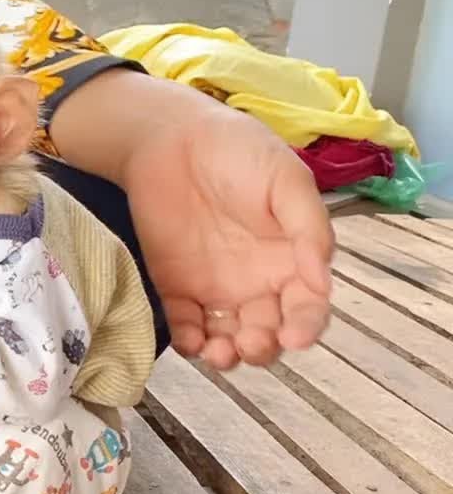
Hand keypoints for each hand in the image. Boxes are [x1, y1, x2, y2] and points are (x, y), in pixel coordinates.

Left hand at [124, 108, 332, 368]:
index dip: (306, 326)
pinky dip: (189, 341)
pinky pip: (185, 326)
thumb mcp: (286, 180)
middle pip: (269, 332)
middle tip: (252, 344)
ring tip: (221, 354)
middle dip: (264, 348)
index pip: (307, 306)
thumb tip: (322, 280)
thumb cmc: (238, 151)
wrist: (172, 138)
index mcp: (292, 259)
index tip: (297, 337)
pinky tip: (191, 342)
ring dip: (228, 355)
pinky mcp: (176, 288)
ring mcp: (216, 289)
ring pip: (228, 338)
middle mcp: (258, 282)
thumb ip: (309, 228)